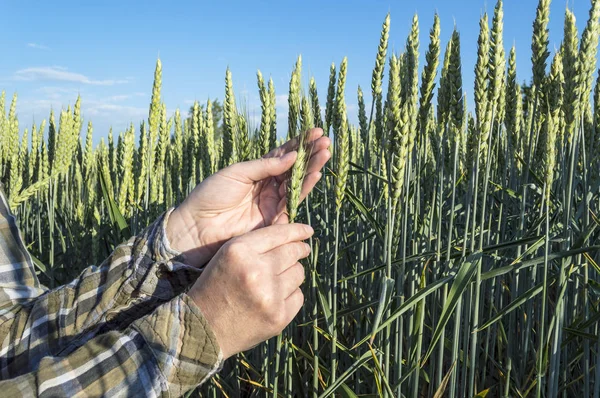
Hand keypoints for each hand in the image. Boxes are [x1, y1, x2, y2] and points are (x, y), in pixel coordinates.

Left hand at [167, 128, 329, 265]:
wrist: (198, 226)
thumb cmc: (211, 195)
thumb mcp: (237, 173)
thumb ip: (265, 166)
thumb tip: (292, 156)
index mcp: (256, 171)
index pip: (282, 155)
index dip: (299, 144)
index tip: (315, 132)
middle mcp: (267, 186)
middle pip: (294, 168)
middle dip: (310, 155)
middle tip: (326, 141)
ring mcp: (271, 202)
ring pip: (296, 183)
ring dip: (312, 169)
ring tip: (325, 154)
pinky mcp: (273, 220)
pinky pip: (293, 202)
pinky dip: (304, 188)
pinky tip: (315, 174)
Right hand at [187, 223, 312, 358]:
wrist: (203, 329)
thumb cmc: (215, 287)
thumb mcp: (227, 256)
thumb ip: (256, 243)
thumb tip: (291, 231)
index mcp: (239, 251)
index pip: (278, 234)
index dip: (297, 231)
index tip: (307, 231)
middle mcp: (256, 271)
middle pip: (293, 252)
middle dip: (300, 250)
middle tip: (302, 250)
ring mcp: (270, 295)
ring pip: (298, 273)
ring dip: (292, 273)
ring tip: (277, 279)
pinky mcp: (279, 316)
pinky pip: (298, 296)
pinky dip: (290, 295)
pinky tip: (275, 298)